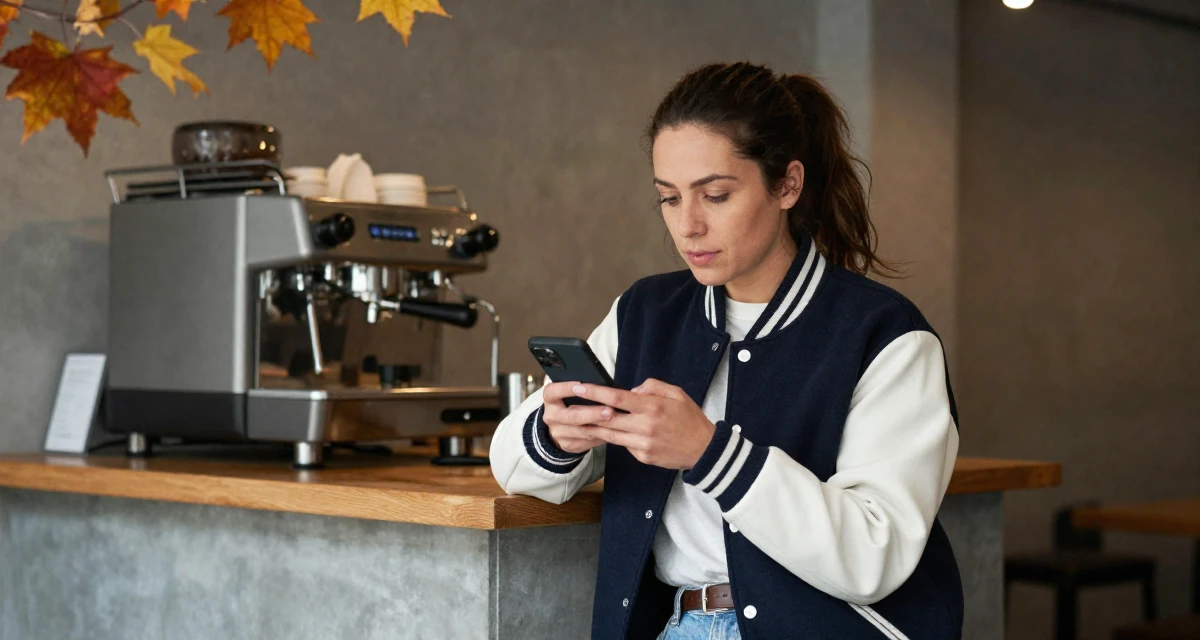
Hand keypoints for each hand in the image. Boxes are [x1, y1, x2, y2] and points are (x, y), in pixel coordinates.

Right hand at [541, 381, 608, 453]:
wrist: (560, 425)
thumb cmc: (571, 402)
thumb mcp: (569, 392)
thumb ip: (581, 388)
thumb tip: (601, 384)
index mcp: (550, 398)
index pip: (554, 392)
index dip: (566, 388)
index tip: (581, 384)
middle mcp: (551, 416)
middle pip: (572, 416)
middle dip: (592, 413)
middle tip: (610, 411)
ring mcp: (557, 433)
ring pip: (582, 431)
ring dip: (600, 427)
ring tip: (617, 422)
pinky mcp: (567, 445)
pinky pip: (587, 442)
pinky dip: (601, 436)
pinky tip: (612, 431)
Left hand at [569, 378, 714, 469]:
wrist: (704, 450)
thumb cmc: (690, 418)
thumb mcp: (676, 393)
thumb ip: (652, 387)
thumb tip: (630, 391)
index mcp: (652, 407)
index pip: (616, 398)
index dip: (595, 392)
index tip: (578, 387)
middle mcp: (645, 426)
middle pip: (607, 418)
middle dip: (586, 410)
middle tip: (569, 404)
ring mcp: (642, 443)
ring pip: (610, 434)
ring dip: (593, 426)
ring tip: (578, 419)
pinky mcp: (642, 456)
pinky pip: (623, 444)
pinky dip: (614, 437)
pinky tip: (607, 431)